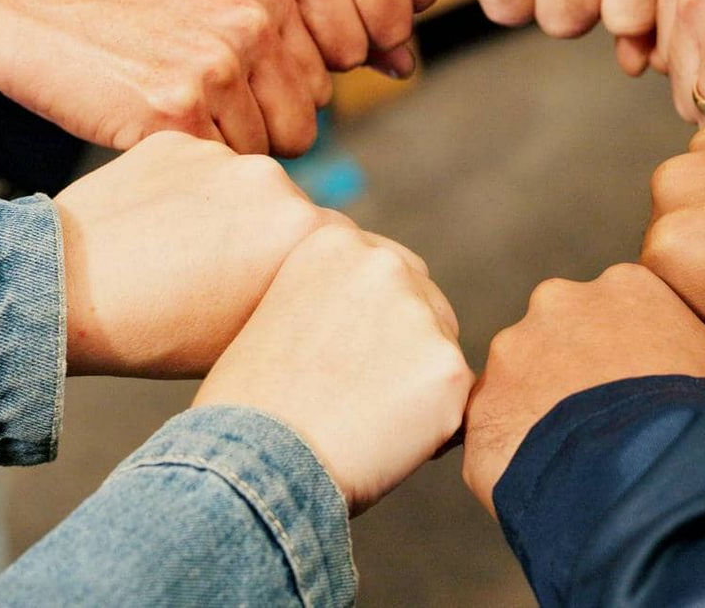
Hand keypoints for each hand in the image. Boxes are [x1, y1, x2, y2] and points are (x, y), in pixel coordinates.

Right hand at [0, 0, 329, 155]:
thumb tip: (336, 97)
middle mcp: (254, 22)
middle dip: (258, 134)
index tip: (228, 90)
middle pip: (303, 124)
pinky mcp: (177, 109)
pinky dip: (186, 161)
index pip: (321, 84)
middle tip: (199, 113)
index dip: (276, 102)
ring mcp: (217, 65)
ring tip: (168, 113)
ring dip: (219, 150)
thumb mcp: (214, 0)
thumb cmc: (122, 17)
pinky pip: (217, 166)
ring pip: (262, 153)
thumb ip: (275, 37)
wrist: (28, 9)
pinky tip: (147, 126)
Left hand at [55, 131, 337, 376]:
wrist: (57, 295)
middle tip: (218, 276)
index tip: (268, 294)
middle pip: (289, 211)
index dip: (299, 275)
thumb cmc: (154, 335)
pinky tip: (152, 228)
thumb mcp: (248, 334)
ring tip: (179, 253)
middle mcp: (273, 179)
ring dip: (228, 211)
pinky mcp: (173, 141)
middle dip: (266, 239)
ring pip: (242, 186)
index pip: (329, 249)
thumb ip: (295, 295)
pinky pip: (195, 167)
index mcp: (304, 231)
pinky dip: (182, 192)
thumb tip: (312, 280)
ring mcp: (220, 154)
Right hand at [195, 224, 471, 513]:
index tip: (350, 358)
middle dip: (408, 349)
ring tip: (359, 425)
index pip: (392, 276)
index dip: (377, 324)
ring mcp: (420, 315)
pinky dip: (432, 429)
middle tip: (359, 398)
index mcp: (336, 242)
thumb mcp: (278, 315)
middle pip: (427, 308)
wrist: (250, 462)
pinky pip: (455, 404)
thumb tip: (373, 322)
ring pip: (440, 357)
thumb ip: (334, 300)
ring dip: (418, 389)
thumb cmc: (249, 404)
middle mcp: (385, 265)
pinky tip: (382, 444)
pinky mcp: (448, 368)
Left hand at [463, 264, 704, 514]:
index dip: (619, 355)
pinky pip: (495, 430)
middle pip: (556, 335)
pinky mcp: (483, 404)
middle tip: (595, 424)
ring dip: (535, 414)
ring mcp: (513, 349)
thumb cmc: (698, 417)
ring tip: (572, 461)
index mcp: (623, 285)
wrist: (652, 465)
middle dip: (566, 373)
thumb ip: (670, 343)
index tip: (629, 390)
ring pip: (518, 382)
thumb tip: (665, 368)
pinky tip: (547, 481)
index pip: (610, 311)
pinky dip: (513, 454)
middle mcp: (559, 301)